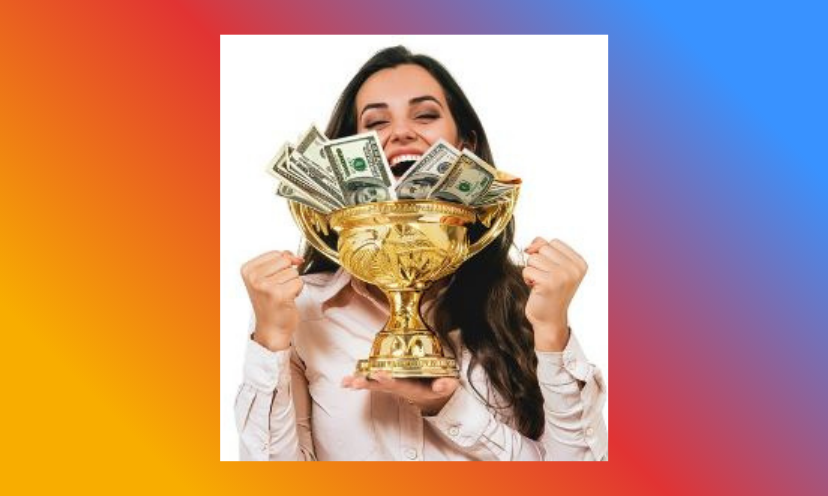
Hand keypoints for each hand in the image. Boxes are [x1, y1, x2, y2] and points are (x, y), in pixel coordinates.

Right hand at [240, 250, 304, 350]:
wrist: (271, 328)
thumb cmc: (270, 303)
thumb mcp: (268, 276)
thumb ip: (281, 260)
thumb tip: (297, 258)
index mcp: (248, 269)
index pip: (276, 253)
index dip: (282, 265)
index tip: (273, 280)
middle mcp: (254, 277)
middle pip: (286, 260)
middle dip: (287, 274)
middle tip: (278, 289)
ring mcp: (266, 286)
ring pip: (294, 272)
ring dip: (292, 284)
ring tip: (282, 294)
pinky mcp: (280, 295)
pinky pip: (299, 282)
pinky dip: (297, 291)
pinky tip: (287, 300)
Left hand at [341, 372, 459, 415]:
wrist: (435, 397)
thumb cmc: (440, 387)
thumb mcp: (448, 387)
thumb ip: (446, 385)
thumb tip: (442, 385)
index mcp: (415, 389)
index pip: (401, 385)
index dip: (390, 381)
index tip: (380, 375)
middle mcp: (401, 389)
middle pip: (383, 387)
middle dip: (369, 384)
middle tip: (356, 382)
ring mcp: (393, 386)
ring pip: (375, 385)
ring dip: (361, 383)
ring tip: (347, 382)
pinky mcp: (388, 383)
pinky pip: (372, 382)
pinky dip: (359, 381)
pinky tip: (345, 382)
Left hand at [522, 238, 587, 350]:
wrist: (550, 320)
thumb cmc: (550, 292)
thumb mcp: (553, 266)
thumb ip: (544, 248)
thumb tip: (530, 246)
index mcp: (580, 263)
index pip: (553, 242)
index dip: (546, 256)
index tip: (552, 272)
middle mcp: (574, 269)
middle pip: (543, 248)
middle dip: (538, 263)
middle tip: (545, 279)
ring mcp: (563, 276)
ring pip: (533, 258)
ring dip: (532, 271)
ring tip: (541, 284)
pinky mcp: (549, 283)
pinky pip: (527, 270)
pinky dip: (527, 279)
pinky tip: (536, 289)